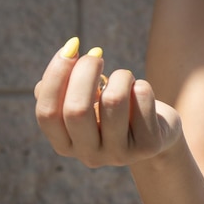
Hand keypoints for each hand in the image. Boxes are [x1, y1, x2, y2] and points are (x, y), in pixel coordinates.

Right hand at [34, 37, 180, 167]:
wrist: (155, 132)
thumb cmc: (111, 110)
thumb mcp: (83, 101)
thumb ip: (64, 86)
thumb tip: (66, 55)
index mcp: (64, 144)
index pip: (47, 113)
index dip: (55, 76)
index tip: (71, 48)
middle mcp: (89, 155)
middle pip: (77, 109)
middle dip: (86, 71)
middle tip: (97, 54)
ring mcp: (120, 154)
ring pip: (114, 100)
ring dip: (120, 76)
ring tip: (125, 77)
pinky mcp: (148, 145)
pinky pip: (142, 98)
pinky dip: (141, 84)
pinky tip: (141, 92)